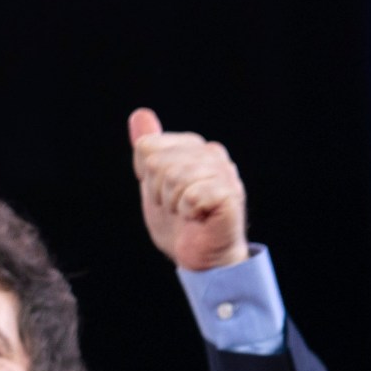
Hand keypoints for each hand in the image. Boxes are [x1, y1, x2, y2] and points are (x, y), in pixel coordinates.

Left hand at [128, 108, 249, 271]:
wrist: (201, 257)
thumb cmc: (179, 221)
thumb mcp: (154, 182)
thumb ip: (148, 148)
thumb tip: (140, 113)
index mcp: (193, 146)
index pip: (147, 147)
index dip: (147, 177)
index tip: (163, 193)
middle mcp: (212, 153)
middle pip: (157, 163)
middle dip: (158, 193)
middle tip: (176, 207)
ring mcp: (224, 172)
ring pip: (173, 178)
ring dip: (173, 204)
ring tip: (187, 213)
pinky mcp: (230, 193)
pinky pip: (191, 195)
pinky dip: (188, 212)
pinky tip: (199, 218)